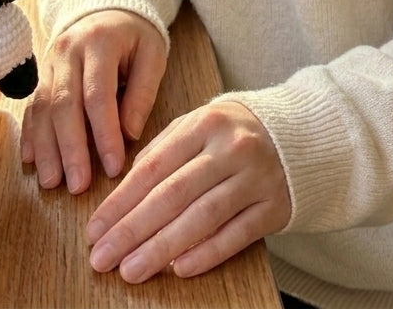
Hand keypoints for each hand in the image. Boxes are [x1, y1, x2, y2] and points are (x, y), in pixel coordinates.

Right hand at [21, 10, 166, 192]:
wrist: (106, 6)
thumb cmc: (135, 36)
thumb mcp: (152, 55)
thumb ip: (143, 92)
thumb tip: (129, 135)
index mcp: (99, 42)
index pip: (98, 94)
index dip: (104, 133)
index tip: (113, 167)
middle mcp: (68, 50)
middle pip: (64, 104)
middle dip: (70, 148)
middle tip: (77, 186)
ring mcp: (49, 61)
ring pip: (42, 108)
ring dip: (46, 148)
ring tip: (52, 182)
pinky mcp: (40, 74)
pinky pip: (31, 106)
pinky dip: (30, 135)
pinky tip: (31, 161)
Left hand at [86, 101, 290, 282]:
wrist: (298, 135)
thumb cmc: (232, 133)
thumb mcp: (197, 125)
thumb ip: (162, 150)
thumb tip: (124, 191)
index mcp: (205, 123)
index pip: (153, 167)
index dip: (120, 202)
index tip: (94, 230)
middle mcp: (231, 149)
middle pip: (174, 194)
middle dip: (132, 230)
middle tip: (102, 258)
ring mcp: (255, 178)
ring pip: (202, 217)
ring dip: (162, 248)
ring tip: (131, 270)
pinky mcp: (274, 206)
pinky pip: (236, 234)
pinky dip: (206, 253)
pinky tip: (179, 268)